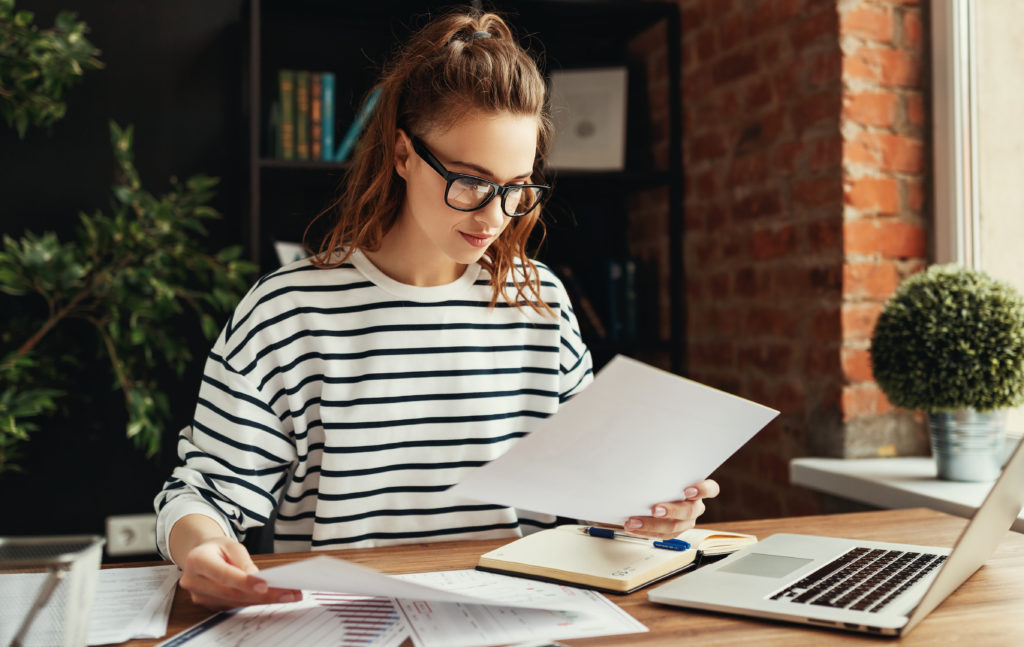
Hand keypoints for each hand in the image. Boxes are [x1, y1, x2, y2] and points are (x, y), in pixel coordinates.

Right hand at [178, 536, 301, 609]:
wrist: (200, 556)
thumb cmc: (217, 548)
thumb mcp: (231, 544)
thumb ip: (243, 561)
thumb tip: (258, 579)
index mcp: (197, 561)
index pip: (224, 574)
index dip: (245, 582)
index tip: (265, 586)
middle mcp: (194, 581)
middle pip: (232, 593)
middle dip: (263, 595)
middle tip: (289, 593)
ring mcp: (200, 597)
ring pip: (236, 602)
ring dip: (263, 600)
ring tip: (289, 595)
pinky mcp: (209, 605)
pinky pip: (235, 606)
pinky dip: (255, 602)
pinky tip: (274, 598)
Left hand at [623, 479, 720, 539]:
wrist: (658, 493)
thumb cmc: (665, 479)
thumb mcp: (668, 472)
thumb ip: (666, 470)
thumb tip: (647, 462)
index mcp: (699, 490)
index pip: (711, 489)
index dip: (702, 490)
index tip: (687, 490)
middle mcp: (695, 507)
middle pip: (689, 511)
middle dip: (671, 511)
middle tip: (655, 509)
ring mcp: (686, 521)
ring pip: (674, 526)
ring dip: (652, 525)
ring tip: (634, 522)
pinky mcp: (675, 531)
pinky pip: (663, 534)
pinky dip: (646, 531)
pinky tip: (634, 527)